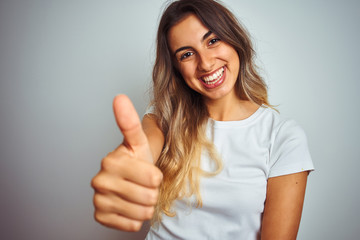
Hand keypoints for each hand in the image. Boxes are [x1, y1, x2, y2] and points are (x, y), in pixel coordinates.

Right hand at [91, 95, 162, 230]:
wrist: (127, 180)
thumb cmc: (137, 161)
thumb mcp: (140, 142)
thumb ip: (130, 122)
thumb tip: (119, 98)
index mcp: (112, 160)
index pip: (152, 177)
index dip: (156, 177)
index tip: (149, 170)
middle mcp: (100, 179)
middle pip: (149, 196)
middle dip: (152, 192)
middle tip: (144, 184)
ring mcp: (98, 199)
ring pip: (142, 212)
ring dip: (145, 206)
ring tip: (138, 193)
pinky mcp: (100, 216)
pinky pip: (132, 224)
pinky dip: (136, 218)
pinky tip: (130, 206)